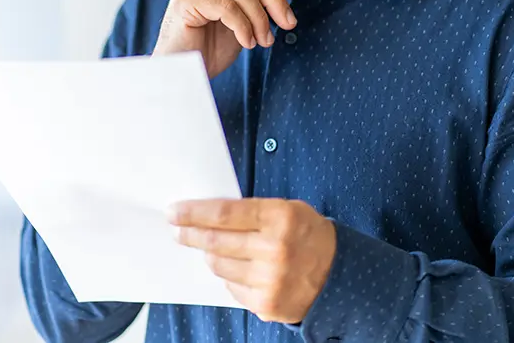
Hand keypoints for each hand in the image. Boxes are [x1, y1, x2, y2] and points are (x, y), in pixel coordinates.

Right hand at [153, 0, 297, 77]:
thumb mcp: (240, 20)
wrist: (181, 73)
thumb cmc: (209, 49)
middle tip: (289, 22)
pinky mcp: (184, 0)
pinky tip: (247, 43)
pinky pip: (227, 8)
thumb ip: (254, 0)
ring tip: (264, 41)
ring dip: (260, 19)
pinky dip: (244, 27)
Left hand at [169, 198, 336, 323]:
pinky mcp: (266, 303)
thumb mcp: (288, 209)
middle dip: (190, 234)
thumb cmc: (308, 236)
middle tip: (177, 230)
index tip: (174, 212)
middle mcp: (274, 250)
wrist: (339, 275)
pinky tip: (238, 267)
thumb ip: (252, 210)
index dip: (194, 213)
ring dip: (210, 255)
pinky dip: (229, 275)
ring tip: (212, 248)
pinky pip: (231, 287)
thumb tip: (207, 214)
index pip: (223, 214)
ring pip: (219, 266)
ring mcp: (269, 280)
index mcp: (280, 218)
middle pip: (215, 241)